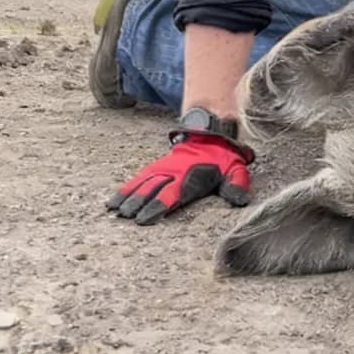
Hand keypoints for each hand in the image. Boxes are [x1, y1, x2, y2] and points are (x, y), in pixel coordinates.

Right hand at [107, 131, 252, 224]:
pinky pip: (138, 178)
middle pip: (152, 189)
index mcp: (191, 177)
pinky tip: (113, 201)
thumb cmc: (223, 160)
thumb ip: (237, 185)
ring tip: (114, 211)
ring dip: (128, 196)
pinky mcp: (155, 167)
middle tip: (124, 217)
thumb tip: (240, 201)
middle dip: (138, 203)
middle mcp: (173, 172)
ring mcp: (162, 168)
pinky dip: (125, 189)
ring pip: (142, 183)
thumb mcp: (236, 170)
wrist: (210, 135)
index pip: (172, 194)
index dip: (158, 206)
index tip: (144, 219)